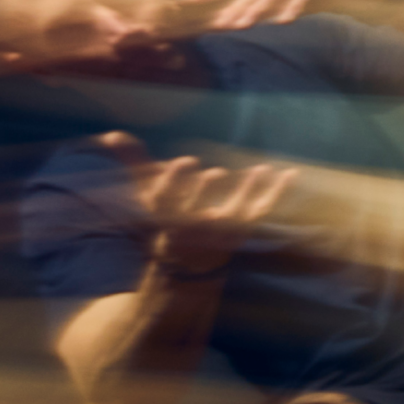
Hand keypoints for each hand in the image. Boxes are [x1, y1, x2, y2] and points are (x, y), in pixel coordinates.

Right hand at [97, 132, 298, 276]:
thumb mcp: (148, 197)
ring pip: (234, 216)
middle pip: (198, 215)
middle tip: (213, 172)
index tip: (184, 161)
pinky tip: (290, 173)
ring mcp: (222, 235)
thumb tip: (113, 134)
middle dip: (204, 195)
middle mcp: (194, 233)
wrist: (189, 268)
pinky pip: (262, 213)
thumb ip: (134, 164)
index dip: (175, 183)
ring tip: (258, 170)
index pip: (166, 203)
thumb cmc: (167, 224)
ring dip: (246, 193)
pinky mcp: (245, 232)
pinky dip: (277, 194)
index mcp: (166, 222)